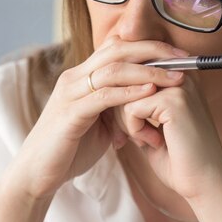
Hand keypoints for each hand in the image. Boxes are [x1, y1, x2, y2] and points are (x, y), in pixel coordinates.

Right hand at [1, 36, 189, 199]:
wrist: (37, 175)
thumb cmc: (69, 150)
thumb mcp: (99, 124)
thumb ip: (117, 109)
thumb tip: (143, 104)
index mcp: (82, 77)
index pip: (117, 48)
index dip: (149, 46)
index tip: (179, 55)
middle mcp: (74, 78)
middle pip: (118, 49)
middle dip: (154, 51)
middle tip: (184, 58)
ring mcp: (70, 93)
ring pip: (113, 69)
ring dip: (149, 70)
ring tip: (176, 76)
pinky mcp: (70, 113)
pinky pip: (104, 96)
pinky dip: (130, 92)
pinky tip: (150, 92)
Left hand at [114, 72, 221, 203]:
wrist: (205, 184)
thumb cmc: (180, 160)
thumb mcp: (153, 126)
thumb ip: (136, 106)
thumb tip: (108, 94)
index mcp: (178, 77)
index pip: (133, 75)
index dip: (123, 103)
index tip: (128, 130)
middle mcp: (181, 75)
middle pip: (127, 81)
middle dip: (121, 113)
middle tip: (135, 138)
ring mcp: (179, 86)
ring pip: (125, 94)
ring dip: (127, 123)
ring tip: (150, 140)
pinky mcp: (174, 100)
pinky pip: (131, 108)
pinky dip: (134, 130)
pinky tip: (154, 142)